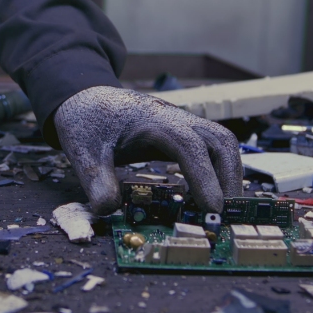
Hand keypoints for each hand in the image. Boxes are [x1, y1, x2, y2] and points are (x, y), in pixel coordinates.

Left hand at [53, 86, 242, 214]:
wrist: (86, 98)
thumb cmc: (88, 122)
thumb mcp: (83, 152)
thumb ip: (96, 181)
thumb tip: (109, 211)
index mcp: (152, 121)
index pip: (189, 146)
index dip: (204, 177)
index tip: (212, 208)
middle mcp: (174, 118)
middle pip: (219, 140)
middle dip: (229, 177)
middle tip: (224, 214)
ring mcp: (182, 122)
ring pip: (221, 141)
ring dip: (229, 173)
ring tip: (222, 207)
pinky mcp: (182, 132)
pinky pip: (211, 146)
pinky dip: (218, 168)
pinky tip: (207, 194)